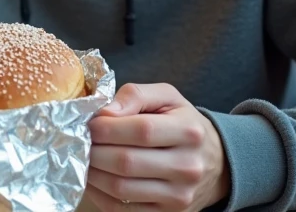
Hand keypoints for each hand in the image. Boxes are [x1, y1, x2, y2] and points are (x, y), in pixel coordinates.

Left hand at [86, 84, 229, 211]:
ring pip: (121, 188)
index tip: (89, 123)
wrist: (216, 162)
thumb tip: (105, 112)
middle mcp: (188, 167)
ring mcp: (179, 196)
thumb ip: (135, 95)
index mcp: (188, 132)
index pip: (141, 130)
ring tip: (84, 158)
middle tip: (80, 141)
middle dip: (94, 150)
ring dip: (93, 173)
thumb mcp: (167, 97)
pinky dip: (99, 194)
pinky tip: (93, 179)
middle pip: (126, 162)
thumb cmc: (183, 123)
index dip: (107, 127)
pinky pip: (123, 210)